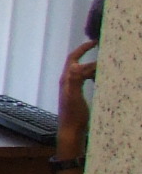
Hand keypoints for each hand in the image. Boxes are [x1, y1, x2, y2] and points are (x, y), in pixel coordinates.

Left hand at [58, 39, 98, 156]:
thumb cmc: (73, 115)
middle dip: (92, 60)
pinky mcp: (77, 95)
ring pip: (84, 73)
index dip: (82, 49)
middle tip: (107, 60)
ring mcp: (72, 88)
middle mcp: (67, 82)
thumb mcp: (74, 97)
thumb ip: (74, 81)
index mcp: (66, 79)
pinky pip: (86, 81)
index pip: (73, 59)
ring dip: (94, 70)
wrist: (71, 130)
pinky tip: (101, 81)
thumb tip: (75, 65)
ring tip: (106, 70)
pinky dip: (93, 78)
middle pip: (80, 65)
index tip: (94, 42)